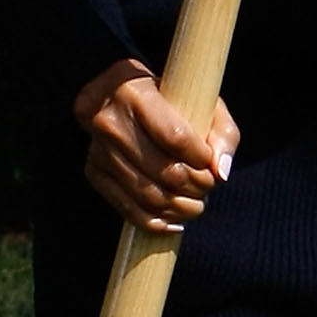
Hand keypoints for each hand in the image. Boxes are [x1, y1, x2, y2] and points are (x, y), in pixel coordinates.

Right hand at [74, 59, 240, 233]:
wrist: (115, 95)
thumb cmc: (168, 98)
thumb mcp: (202, 102)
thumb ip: (223, 134)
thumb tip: (222, 173)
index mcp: (136, 94)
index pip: (177, 138)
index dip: (201, 159)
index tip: (209, 163)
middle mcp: (110, 122)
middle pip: (165, 172)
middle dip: (196, 187)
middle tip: (207, 187)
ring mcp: (98, 150)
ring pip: (149, 196)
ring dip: (181, 208)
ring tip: (196, 204)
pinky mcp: (94, 171)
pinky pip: (128, 210)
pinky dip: (157, 223)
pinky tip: (176, 221)